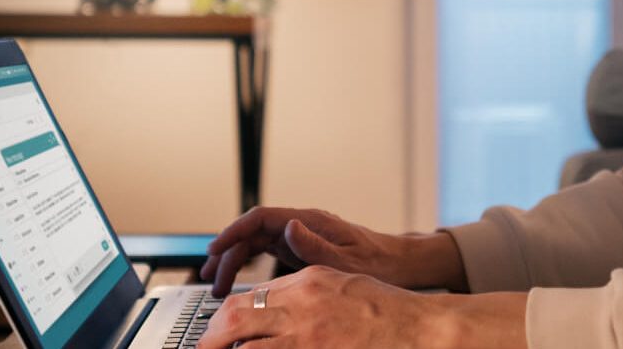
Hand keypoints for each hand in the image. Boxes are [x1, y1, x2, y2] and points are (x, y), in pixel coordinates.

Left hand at [195, 267, 528, 348]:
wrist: (417, 327)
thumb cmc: (385, 307)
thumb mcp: (338, 280)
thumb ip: (301, 285)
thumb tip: (269, 298)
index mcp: (305, 282)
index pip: (248, 297)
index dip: (224, 318)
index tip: (216, 331)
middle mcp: (301, 307)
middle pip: (235, 320)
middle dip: (212, 338)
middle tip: (204, 348)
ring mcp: (307, 335)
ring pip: (246, 347)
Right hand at [200, 207, 467, 295]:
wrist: (398, 265)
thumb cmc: (377, 262)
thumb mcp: (347, 259)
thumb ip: (316, 245)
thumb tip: (289, 226)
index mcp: (311, 221)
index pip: (262, 218)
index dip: (234, 230)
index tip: (214, 248)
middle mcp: (303, 226)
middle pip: (253, 232)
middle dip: (228, 252)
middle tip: (211, 280)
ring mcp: (301, 237)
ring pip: (257, 244)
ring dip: (234, 261)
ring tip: (217, 285)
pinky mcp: (303, 250)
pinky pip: (267, 254)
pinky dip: (249, 267)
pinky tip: (238, 282)